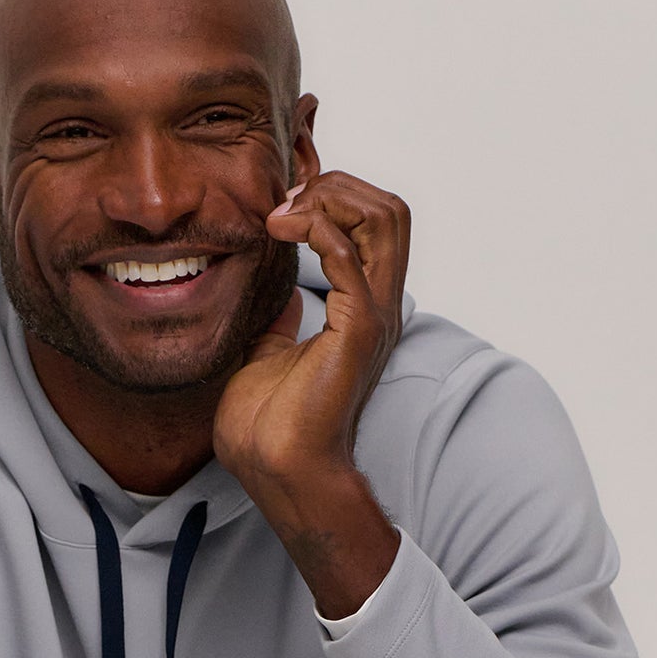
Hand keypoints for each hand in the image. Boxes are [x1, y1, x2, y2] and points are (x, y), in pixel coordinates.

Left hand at [213, 169, 410, 612]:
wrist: (276, 471)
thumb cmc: (270, 428)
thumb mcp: (267, 354)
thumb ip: (278, 322)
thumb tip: (277, 299)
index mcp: (360, 308)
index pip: (372, 222)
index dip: (333, 193)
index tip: (284, 199)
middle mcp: (377, 305)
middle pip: (389, 208)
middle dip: (336, 186)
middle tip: (285, 203)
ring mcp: (372, 315)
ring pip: (384, 218)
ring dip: (331, 199)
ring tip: (283, 216)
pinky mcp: (357, 329)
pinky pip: (351, 255)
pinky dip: (317, 228)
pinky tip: (280, 232)